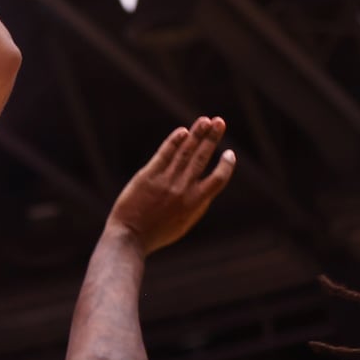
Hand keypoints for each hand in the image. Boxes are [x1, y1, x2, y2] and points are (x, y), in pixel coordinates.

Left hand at [107, 117, 235, 255]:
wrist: (129, 238)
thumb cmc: (156, 233)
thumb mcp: (183, 224)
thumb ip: (195, 205)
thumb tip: (205, 190)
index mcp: (196, 203)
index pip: (218, 179)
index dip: (226, 164)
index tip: (229, 152)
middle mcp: (183, 189)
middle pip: (202, 158)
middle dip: (212, 138)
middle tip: (220, 121)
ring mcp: (166, 181)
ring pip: (185, 152)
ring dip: (196, 134)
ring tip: (205, 120)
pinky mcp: (148, 175)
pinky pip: (164, 154)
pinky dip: (174, 141)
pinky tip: (182, 131)